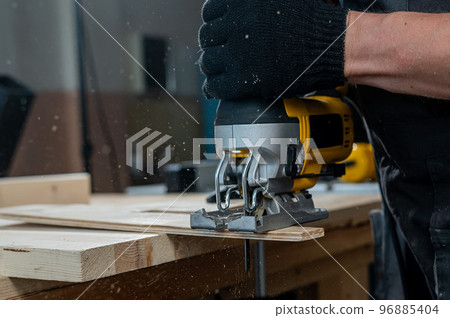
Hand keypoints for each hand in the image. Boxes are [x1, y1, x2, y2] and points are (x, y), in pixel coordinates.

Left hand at [198, 0, 347, 99]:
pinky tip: (219, 87)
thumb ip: (252, 2)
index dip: (214, 24)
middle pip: (207, 38)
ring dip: (213, 67)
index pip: (209, 13)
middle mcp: (235, 25)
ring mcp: (238, 53)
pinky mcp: (244, 79)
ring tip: (220, 71)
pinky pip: (216, 85)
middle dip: (213, 46)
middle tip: (221, 53)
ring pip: (208, 62)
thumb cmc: (311, 20)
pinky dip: (215, 87)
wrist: (330, 45)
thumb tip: (239, 8)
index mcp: (241, 2)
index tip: (219, 32)